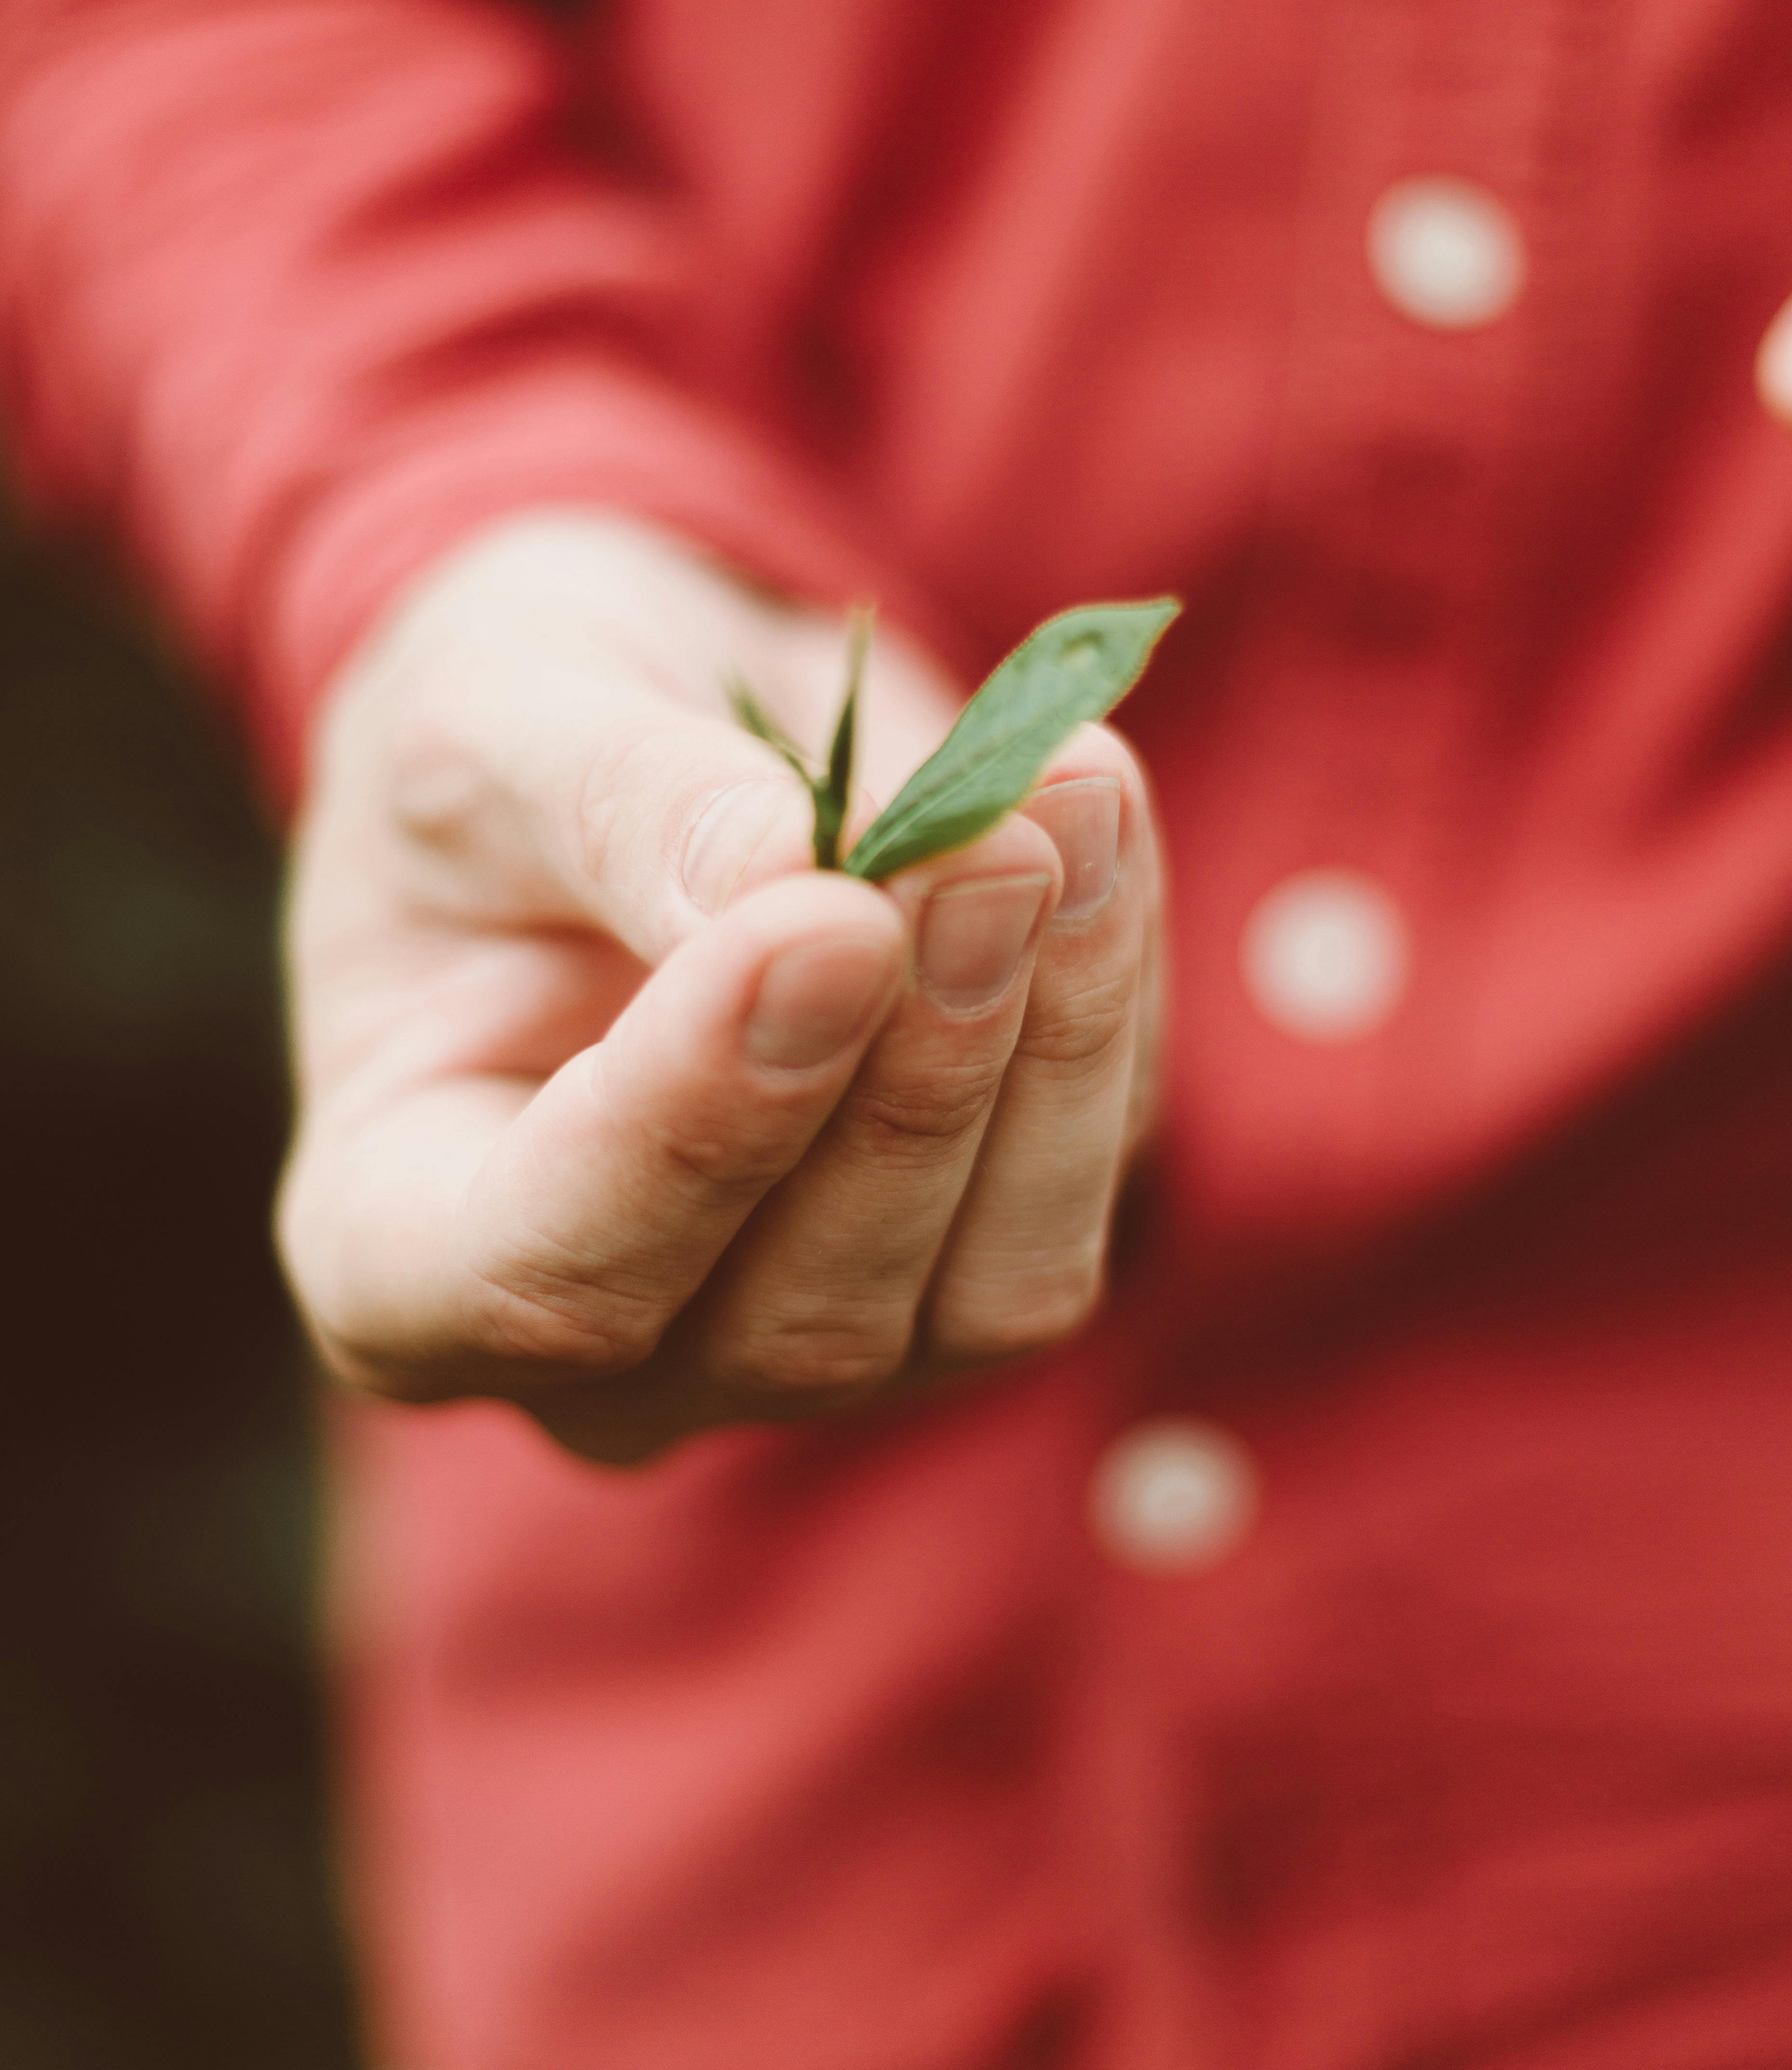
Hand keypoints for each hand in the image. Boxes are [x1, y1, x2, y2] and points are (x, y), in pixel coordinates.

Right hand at [276, 513, 1164, 1462]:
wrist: (634, 729)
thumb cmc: (501, 742)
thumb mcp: (486, 712)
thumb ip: (608, 797)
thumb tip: (776, 867)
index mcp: (400, 1254)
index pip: (542, 1279)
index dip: (696, 1126)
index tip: (821, 921)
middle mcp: (611, 1357)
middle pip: (795, 1319)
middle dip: (910, 1073)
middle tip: (986, 843)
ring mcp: (808, 1338)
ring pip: (983, 1292)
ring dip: (1049, 1041)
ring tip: (1070, 801)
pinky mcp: (976, 1268)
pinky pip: (1088, 1187)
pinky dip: (1113, 1005)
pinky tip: (1099, 829)